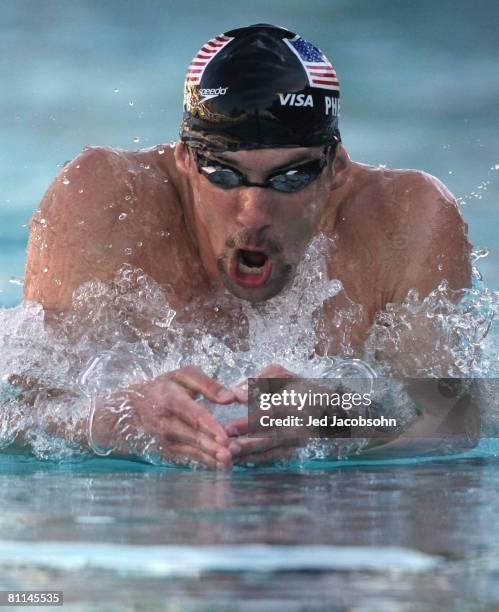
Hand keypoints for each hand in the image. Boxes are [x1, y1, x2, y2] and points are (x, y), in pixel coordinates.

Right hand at [90, 366, 235, 468]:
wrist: (133, 405)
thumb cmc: (165, 386)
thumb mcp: (184, 375)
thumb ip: (208, 385)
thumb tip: (230, 397)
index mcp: (172, 400)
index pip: (193, 415)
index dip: (209, 427)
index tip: (224, 436)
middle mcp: (168, 423)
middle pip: (193, 436)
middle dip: (212, 447)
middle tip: (230, 454)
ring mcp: (168, 439)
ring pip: (193, 450)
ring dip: (211, 457)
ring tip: (228, 463)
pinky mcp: (170, 448)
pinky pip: (191, 456)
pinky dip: (206, 462)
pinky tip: (221, 466)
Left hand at [225, 363, 305, 465]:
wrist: (321, 403)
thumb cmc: (295, 386)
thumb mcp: (279, 374)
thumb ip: (259, 381)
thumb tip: (237, 394)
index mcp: (294, 404)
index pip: (270, 415)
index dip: (248, 423)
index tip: (228, 428)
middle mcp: (299, 424)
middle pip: (271, 438)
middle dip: (247, 444)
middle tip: (227, 448)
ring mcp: (298, 440)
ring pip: (272, 450)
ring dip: (250, 455)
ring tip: (229, 455)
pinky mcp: (295, 449)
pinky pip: (274, 457)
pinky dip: (257, 459)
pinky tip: (240, 459)